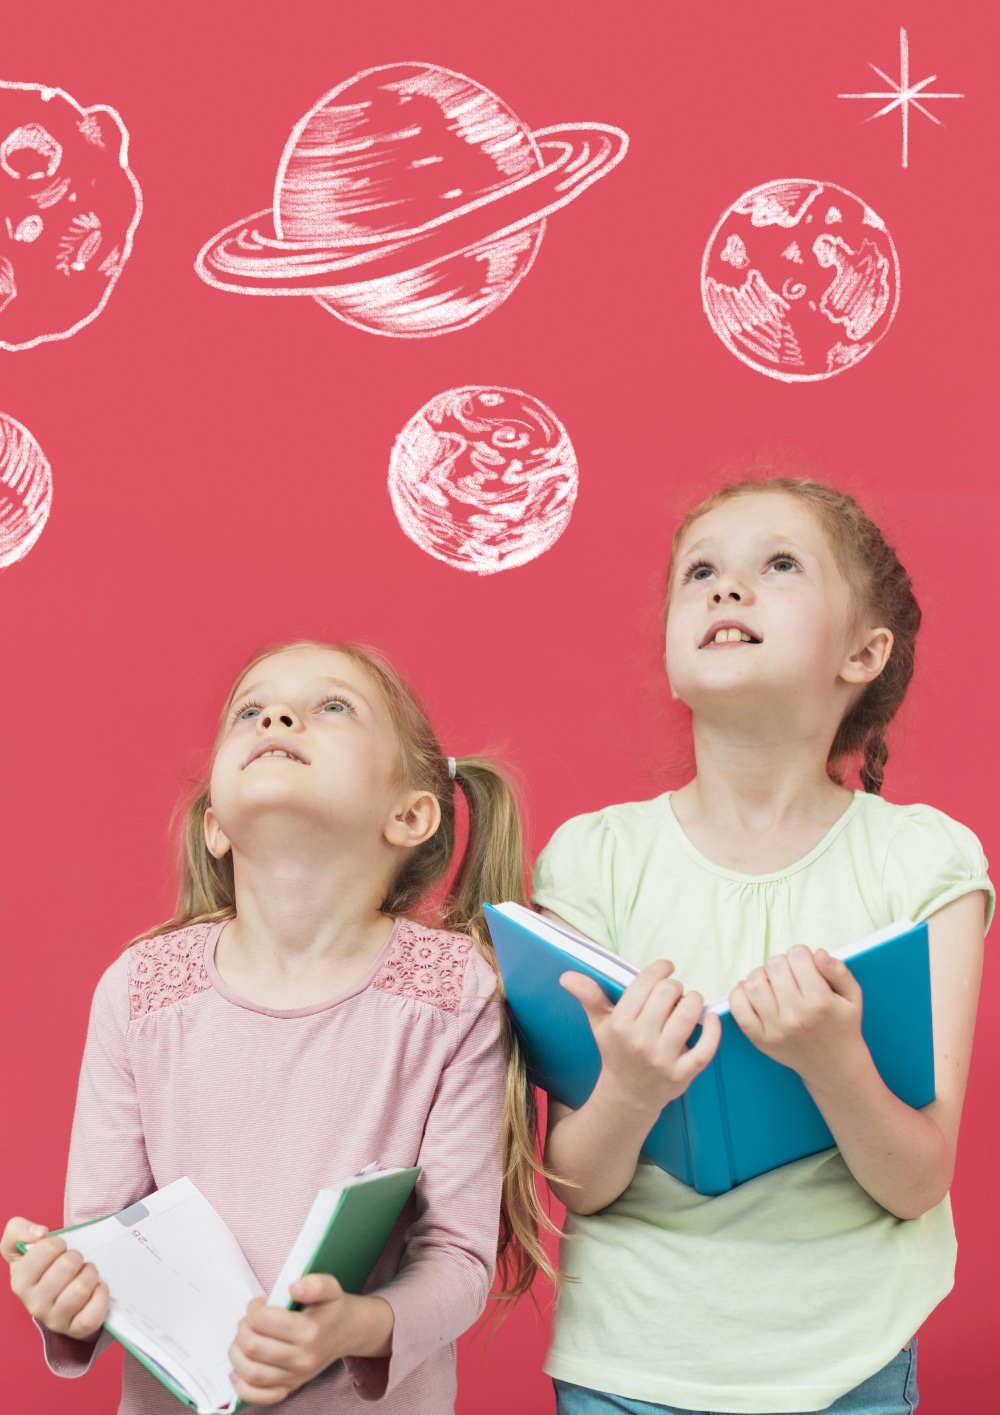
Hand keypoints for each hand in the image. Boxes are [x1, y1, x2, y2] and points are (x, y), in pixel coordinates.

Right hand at [2, 1217, 107, 1340]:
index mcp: (20, 1282)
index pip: (47, 1248)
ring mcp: (55, 1320)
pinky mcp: (76, 1330)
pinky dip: (101, 1296)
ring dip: (90, 1274)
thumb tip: (38, 1233)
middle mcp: (34, 1304)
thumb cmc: (42, 1267)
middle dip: (77, 1257)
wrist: (57, 1297)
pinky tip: (98, 1288)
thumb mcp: (23, 1246)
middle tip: (74, 1263)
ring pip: (82, 1288)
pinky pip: (93, 1314)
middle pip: (68, 1265)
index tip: (57, 1250)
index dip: (57, 1243)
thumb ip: (18, 1231)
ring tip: (85, 1274)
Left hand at [228, 1275, 393, 1405]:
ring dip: (237, 1354)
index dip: (253, 1309)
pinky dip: (242, 1386)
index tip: (258, 1304)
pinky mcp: (290, 1388)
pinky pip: (259, 1397)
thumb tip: (294, 1288)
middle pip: (253, 1347)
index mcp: (310, 1331)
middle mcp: (303, 1358)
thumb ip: (315, 1283)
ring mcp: (295, 1377)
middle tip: (250, 1320)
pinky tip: (238, 1370)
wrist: (348, 1332)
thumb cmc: (332, 1309)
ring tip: (243, 1339)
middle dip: (243, 1328)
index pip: (263, 1321)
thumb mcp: (330, 1287)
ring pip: (251, 1372)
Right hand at [559, 960, 721, 1117]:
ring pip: (689, 1014)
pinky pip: (706, 1048)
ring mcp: (663, 1059)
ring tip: (689, 1004)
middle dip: (675, 986)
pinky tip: (710, 1018)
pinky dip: (713, 1029)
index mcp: (620, 1024)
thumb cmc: (616, 1052)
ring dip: (694, 1001)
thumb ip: (588, 996)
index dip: (660, 969)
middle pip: (669, 993)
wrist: (627, 1095)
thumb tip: (566, 976)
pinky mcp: (683, 1074)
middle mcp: (640, 1041)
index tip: (666, 968)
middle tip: (673, 993)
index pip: (646, 982)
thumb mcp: (600, 1024)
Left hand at [729, 946, 864, 1083]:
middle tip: (791, 975)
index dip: (801, 955)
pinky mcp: (760, 1039)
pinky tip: (751, 992)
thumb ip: (839, 971)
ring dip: (761, 975)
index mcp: (820, 1002)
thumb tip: (817, 953)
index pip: (798, 956)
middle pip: (775, 965)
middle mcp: (796, 1015)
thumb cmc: (842, 1027)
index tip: (805, 966)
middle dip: (783, 963)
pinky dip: (739, 994)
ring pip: (754, 983)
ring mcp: (775, 1029)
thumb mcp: (853, 997)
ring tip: (773, 982)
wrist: (833, 1067)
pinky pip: (738, 1009)